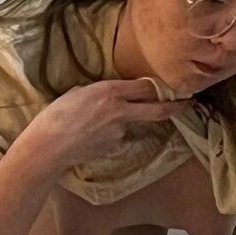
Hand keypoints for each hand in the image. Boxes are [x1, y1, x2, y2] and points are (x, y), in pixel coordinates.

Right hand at [21, 77, 187, 171]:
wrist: (48, 147)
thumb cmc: (55, 115)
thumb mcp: (77, 92)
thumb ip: (98, 91)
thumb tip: (109, 94)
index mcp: (109, 92)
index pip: (145, 87)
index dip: (161, 86)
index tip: (173, 87)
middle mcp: (120, 111)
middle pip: (156, 109)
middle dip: (175, 107)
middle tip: (188, 104)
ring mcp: (119, 132)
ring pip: (129, 123)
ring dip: (120, 121)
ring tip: (91, 123)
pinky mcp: (114, 147)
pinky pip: (115, 137)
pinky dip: (107, 135)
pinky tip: (89, 136)